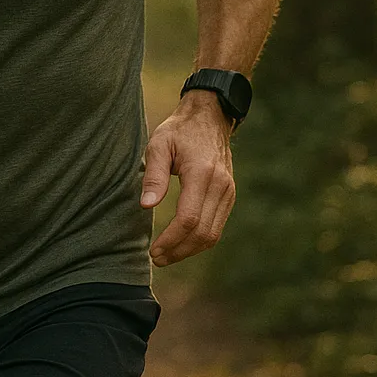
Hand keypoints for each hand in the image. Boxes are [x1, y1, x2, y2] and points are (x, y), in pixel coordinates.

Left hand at [141, 90, 235, 265]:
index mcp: (202, 174)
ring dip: (189, 250)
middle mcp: (221, 186)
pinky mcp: (229, 196)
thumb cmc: (179, 131)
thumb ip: (153, 176)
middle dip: (179, 251)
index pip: (189, 219)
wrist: (210, 117)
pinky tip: (181, 244)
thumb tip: (146, 206)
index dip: (171, 240)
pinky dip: (200, 241)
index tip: (154, 250)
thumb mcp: (159, 145)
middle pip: (203, 233)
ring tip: (166, 256)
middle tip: (157, 258)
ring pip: (213, 235)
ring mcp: (228, 192)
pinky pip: (217, 227)